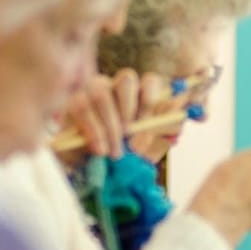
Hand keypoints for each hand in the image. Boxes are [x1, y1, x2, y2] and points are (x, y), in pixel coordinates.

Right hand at [56, 69, 172, 164]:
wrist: (90, 171)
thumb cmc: (120, 155)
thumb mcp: (146, 147)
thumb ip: (162, 130)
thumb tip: (178, 115)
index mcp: (138, 95)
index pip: (150, 80)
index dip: (151, 99)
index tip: (147, 123)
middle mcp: (116, 87)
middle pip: (126, 78)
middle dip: (130, 108)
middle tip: (129, 135)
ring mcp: (92, 91)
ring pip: (102, 93)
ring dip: (111, 126)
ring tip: (114, 152)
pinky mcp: (72, 102)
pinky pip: (82, 108)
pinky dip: (94, 131)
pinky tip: (100, 149)